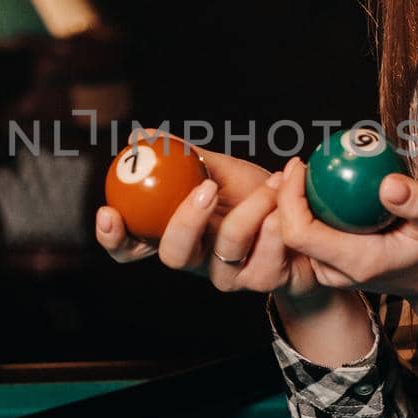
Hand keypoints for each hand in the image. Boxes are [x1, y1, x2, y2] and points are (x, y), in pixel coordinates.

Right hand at [95, 140, 323, 303]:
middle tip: (206, 188)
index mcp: (177, 234)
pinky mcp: (264, 281)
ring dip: (252, 210)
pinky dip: (279, 224)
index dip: (114, 237)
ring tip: (273, 183)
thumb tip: (142, 136)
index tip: (109, 211)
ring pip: (227, 250)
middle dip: (186, 221)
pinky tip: (286, 198)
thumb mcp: (221, 171)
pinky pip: (266, 260)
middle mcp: (198, 260)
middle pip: (173, 254)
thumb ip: (183, 157)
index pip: (133, 246)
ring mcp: (230, 276)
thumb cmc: (256, 196)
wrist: (309, 225)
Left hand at [273, 156, 417, 301]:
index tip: (302, 165)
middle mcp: (336, 273)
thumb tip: (389, 184)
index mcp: (356, 262)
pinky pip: (307, 234)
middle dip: (283, 196)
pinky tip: (313, 183)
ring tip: (302, 170)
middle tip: (298, 161)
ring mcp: (331, 272)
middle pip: (288, 233)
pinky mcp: (332, 264)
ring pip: (294, 235)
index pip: (300, 232)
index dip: (289, 198)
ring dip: (291, 202)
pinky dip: (305, 209)